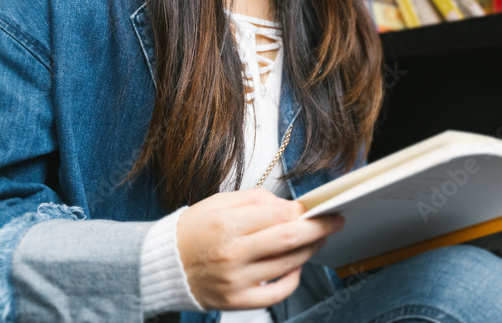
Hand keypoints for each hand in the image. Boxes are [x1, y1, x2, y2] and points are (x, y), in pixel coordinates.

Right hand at [175, 188, 343, 309]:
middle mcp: (232, 254)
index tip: (319, 207)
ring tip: (316, 239)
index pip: (281, 215)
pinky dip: (293, 278)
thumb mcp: (220, 202)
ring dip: (310, 250)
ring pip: (288, 264)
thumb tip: (291, 206)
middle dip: (320, 229)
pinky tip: (294, 265)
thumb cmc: (196, 229)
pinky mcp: (237, 301)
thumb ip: (257, 200)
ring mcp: (236, 281)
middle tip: (335, 221)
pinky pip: (277, 293)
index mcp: (228, 225)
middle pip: (291, 240)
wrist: (166, 264)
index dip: (305, 211)